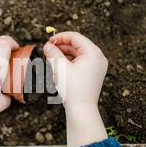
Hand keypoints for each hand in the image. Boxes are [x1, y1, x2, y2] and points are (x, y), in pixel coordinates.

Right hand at [43, 31, 107, 146]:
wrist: (82, 109)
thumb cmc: (72, 88)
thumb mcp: (60, 67)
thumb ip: (52, 53)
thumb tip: (47, 45)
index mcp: (93, 52)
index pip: (75, 37)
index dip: (60, 37)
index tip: (48, 41)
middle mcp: (98, 57)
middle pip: (77, 45)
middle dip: (61, 47)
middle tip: (48, 50)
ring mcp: (97, 66)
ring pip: (78, 54)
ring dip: (64, 54)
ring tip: (52, 60)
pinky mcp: (94, 74)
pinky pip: (81, 62)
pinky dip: (70, 62)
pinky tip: (59, 67)